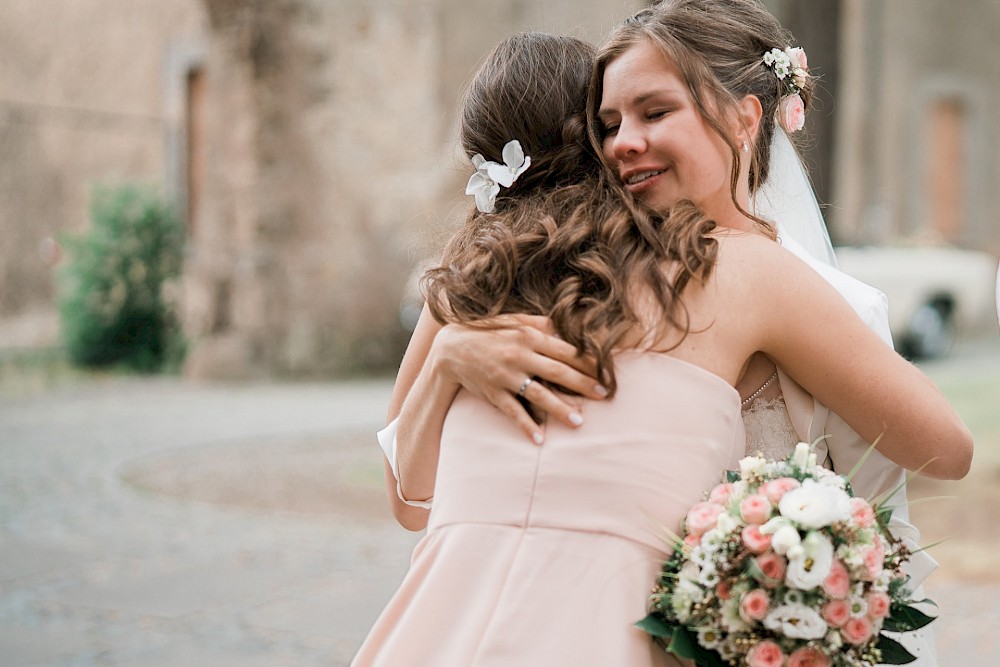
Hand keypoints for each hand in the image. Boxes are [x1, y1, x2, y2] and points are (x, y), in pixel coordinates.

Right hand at [431, 314, 605, 442]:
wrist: (451, 348)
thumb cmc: (487, 332)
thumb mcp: (514, 320)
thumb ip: (540, 323)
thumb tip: (567, 324)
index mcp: (528, 336)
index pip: (564, 350)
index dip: (587, 361)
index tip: (606, 370)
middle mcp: (519, 355)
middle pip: (557, 372)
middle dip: (583, 384)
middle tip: (604, 395)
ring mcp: (506, 376)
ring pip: (538, 394)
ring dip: (560, 409)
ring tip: (579, 422)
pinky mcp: (494, 392)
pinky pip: (513, 411)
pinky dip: (526, 425)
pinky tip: (540, 439)